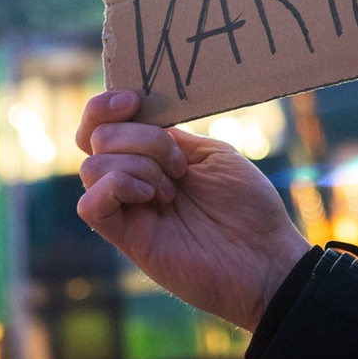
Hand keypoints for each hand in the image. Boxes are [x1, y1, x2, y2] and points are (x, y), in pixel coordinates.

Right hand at [76, 90, 310, 331]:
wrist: (266, 257)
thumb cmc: (249, 208)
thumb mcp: (212, 155)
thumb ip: (170, 136)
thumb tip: (135, 121)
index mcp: (151, 158)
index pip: (101, 126)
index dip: (105, 106)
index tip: (133, 101)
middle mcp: (133, 181)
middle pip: (96, 138)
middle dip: (140, 137)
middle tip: (179, 165)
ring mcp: (127, 210)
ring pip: (91, 167)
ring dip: (137, 165)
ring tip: (172, 189)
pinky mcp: (125, 238)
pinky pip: (91, 204)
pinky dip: (118, 186)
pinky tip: (152, 197)